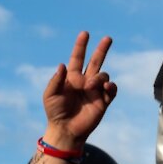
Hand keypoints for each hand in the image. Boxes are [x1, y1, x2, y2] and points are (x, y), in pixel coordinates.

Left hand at [43, 31, 117, 149]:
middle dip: (102, 49)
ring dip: (99, 77)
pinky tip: (106, 88)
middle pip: (96, 61)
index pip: (77, 58)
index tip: (85, 33)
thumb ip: (56, 80)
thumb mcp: (50, 95)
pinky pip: (112, 89)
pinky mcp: (104, 101)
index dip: (81, 46)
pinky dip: (111, 86)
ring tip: (91, 86)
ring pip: (104, 75)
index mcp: (72, 78)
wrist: (66, 130)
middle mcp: (85, 81)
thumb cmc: (55, 112)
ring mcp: (95, 90)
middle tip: (108, 38)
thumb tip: (62, 65)